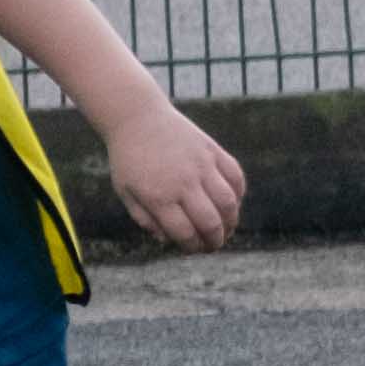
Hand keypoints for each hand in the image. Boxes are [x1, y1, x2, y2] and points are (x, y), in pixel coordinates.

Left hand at [96, 98, 248, 251]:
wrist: (137, 117)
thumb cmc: (129, 158)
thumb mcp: (126, 192)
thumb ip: (145, 219)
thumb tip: (168, 239)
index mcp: (158, 196)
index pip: (185, 233)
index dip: (192, 247)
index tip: (193, 248)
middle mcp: (183, 182)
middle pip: (211, 222)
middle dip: (215, 241)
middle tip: (213, 245)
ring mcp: (201, 164)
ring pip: (229, 202)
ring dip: (231, 221)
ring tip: (226, 227)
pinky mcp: (212, 150)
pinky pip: (235, 177)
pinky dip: (238, 194)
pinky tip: (230, 201)